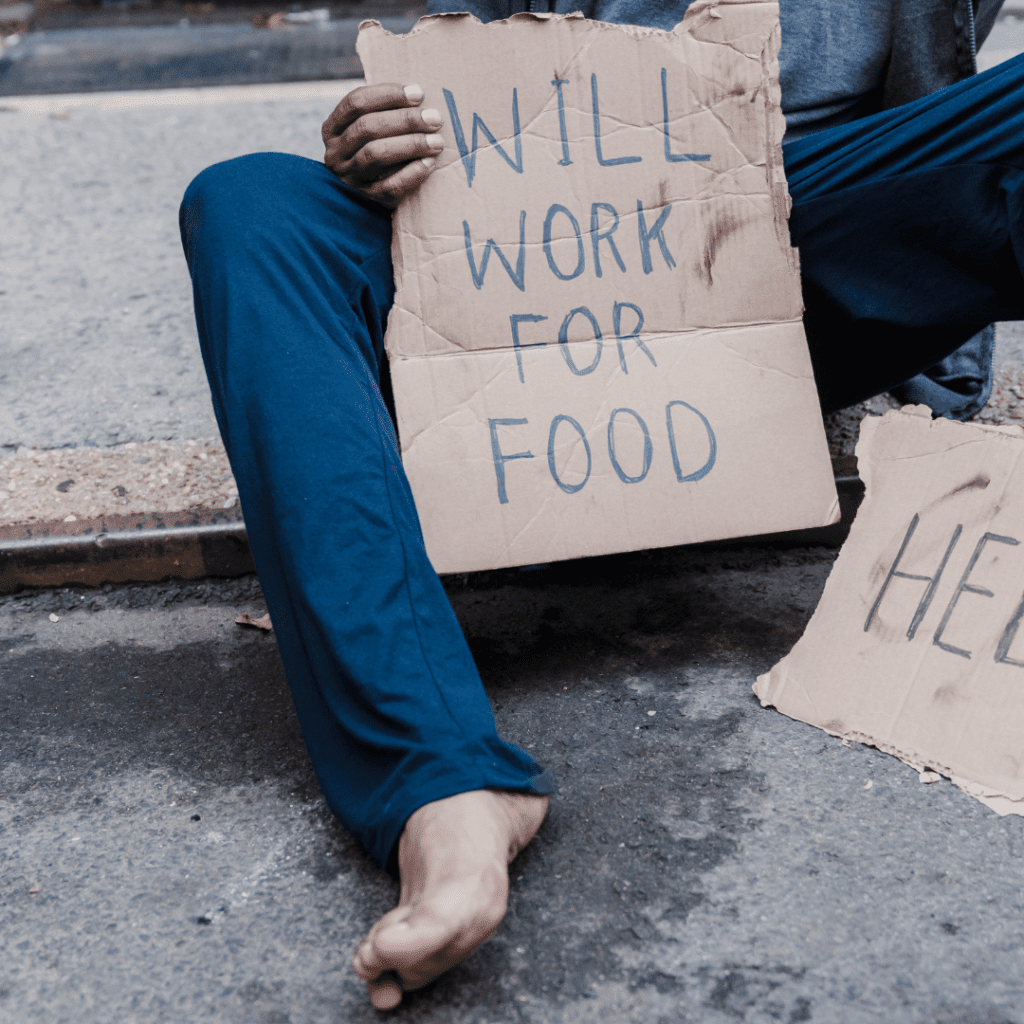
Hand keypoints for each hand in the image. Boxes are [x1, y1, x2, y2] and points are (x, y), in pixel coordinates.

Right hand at [322, 83, 443, 208]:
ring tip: (437, 141)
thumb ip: (382, 112)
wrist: (364, 199)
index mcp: (332, 128)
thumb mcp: (367, 130)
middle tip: (435, 118)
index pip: (356, 102)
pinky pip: (390, 185)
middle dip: (405, 120)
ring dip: (411, 144)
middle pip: (368, 127)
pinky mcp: (368, 199)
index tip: (418, 93)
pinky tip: (430, 163)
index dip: (388, 94)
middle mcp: (336, 152)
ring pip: (376, 154)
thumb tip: (417, 93)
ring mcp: (350, 177)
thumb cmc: (374, 150)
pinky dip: (412, 173)